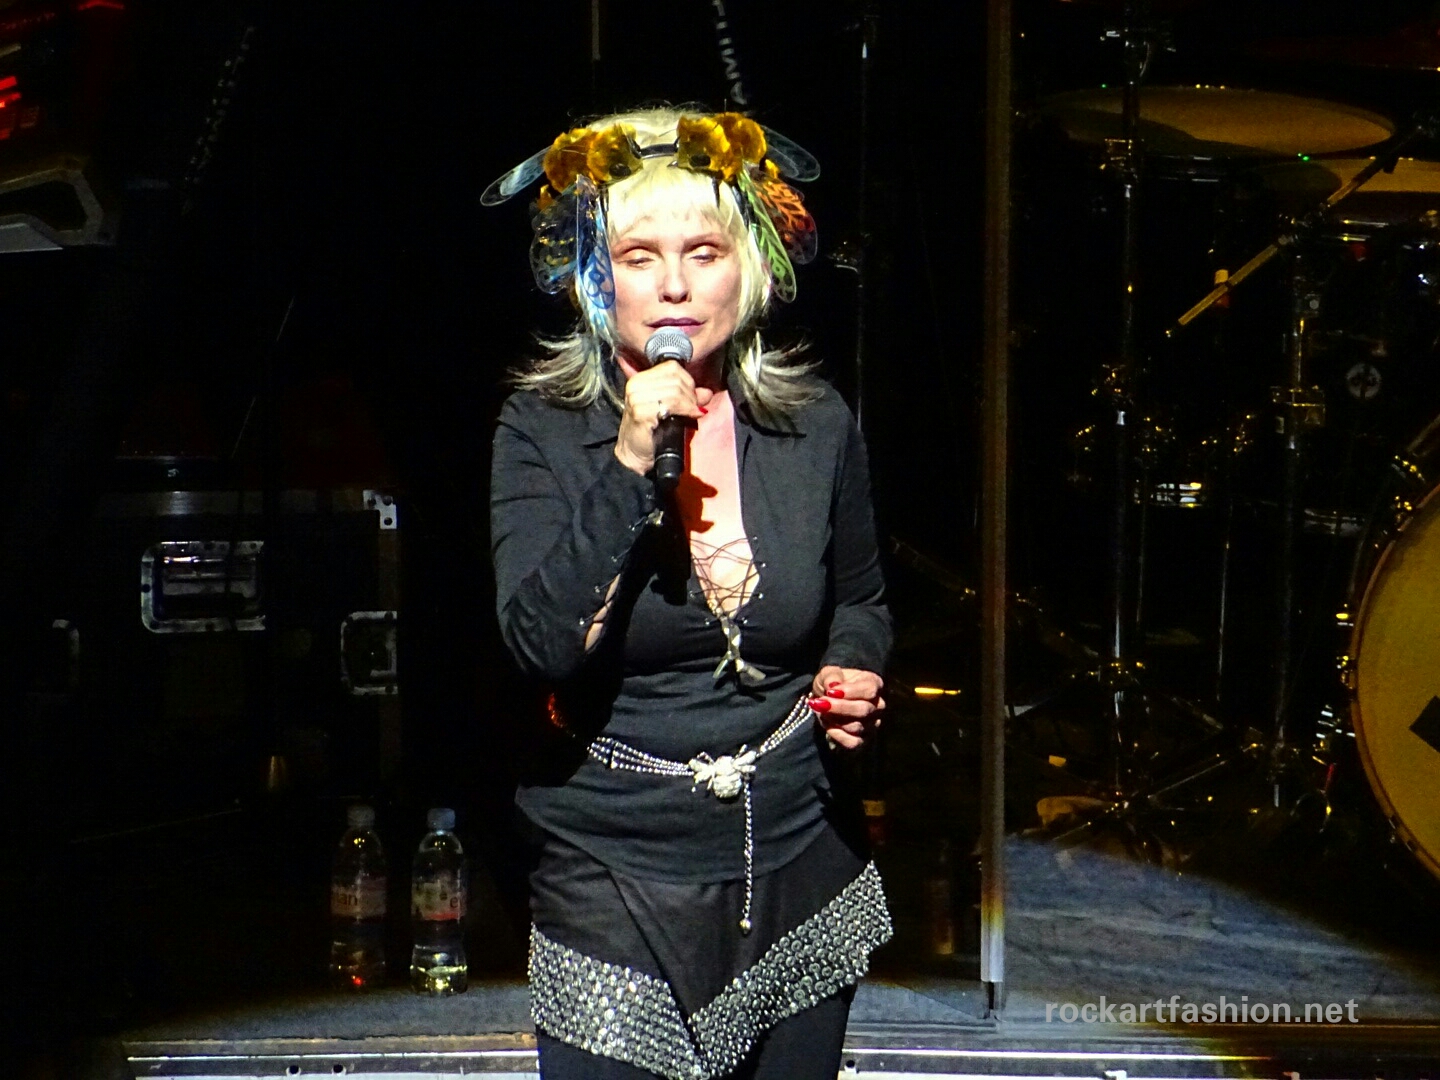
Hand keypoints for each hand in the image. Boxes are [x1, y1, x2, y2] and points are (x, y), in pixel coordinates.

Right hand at [615, 361, 713, 475]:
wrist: (635, 454)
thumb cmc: (651, 432)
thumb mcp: (669, 409)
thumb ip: (686, 398)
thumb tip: (707, 393)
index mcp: (640, 379)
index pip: (672, 367)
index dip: (687, 381)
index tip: (692, 396)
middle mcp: (636, 385)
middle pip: (675, 378)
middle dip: (690, 394)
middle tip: (694, 408)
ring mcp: (636, 397)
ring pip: (675, 391)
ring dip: (689, 403)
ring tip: (691, 413)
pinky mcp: (640, 411)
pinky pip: (671, 404)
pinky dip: (685, 410)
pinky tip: (688, 417)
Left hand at [808, 665, 884, 749]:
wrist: (827, 699)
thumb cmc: (832, 684)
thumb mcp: (828, 673)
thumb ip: (831, 676)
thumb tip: (832, 686)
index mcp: (874, 684)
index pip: (869, 690)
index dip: (850, 692)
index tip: (830, 691)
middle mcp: (878, 705)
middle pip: (864, 710)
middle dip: (839, 707)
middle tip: (820, 703)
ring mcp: (873, 724)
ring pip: (857, 727)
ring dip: (835, 720)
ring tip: (822, 711)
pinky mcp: (864, 740)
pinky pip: (853, 743)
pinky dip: (837, 735)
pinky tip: (827, 725)